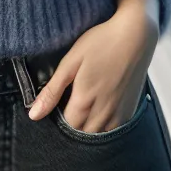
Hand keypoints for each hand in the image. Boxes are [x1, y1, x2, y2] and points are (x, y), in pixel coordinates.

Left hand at [28, 0, 160, 133]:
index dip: (57, 121)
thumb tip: (33, 115)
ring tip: (84, 108)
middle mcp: (103, 113)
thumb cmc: (101, 43)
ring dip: (88, 128)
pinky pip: (113, 130)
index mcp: (84, 101)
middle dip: (72, 127)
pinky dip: (104, 127)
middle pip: (81, 134)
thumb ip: (52, 91)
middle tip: (68, 106)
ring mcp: (119, 114)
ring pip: (98, 135)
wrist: (137, 35)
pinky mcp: (130, 110)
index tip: (57, 107)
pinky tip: (99, 110)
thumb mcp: (71, 62)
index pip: (65, 128)